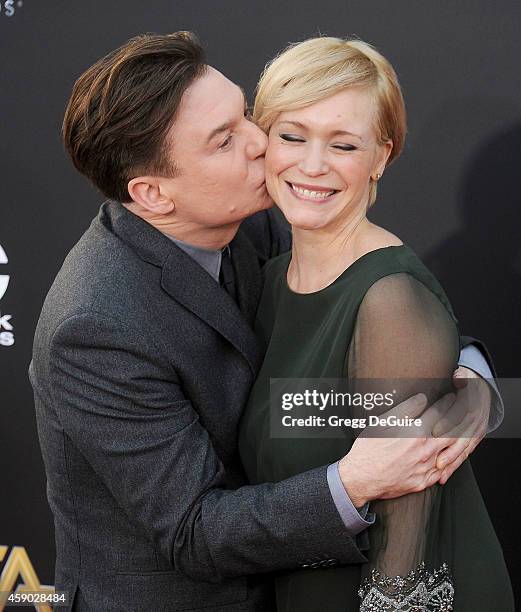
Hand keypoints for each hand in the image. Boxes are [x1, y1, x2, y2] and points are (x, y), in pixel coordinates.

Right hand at [338, 393, 455, 505]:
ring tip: (462, 430)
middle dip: (460, 419)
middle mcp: (426, 451)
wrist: (361, 479)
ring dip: (459, 439)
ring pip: (452, 452)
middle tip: (464, 410)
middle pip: (452, 432)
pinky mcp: (423, 482)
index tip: (453, 397)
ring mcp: (426, 468)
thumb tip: (421, 399)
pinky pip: (444, 471)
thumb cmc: (368, 450)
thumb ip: (405, 410)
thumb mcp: (382, 423)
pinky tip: (451, 455)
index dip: (448, 403)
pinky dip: (451, 461)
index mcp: (416, 434)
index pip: (439, 414)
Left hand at [433, 366, 490, 483]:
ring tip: (439, 475)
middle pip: (461, 440)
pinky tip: (444, 476)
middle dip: (449, 453)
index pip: (459, 419)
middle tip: (435, 463)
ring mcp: (475, 432)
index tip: (434, 433)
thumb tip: (459, 377)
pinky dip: (455, 465)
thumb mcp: (466, 377)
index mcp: (471, 407)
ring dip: (452, 463)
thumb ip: (462, 378)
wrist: (481, 387)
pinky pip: (465, 454)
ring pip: (463, 451)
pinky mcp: (473, 438)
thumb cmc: (467, 382)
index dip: (447, 426)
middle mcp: (475, 422)